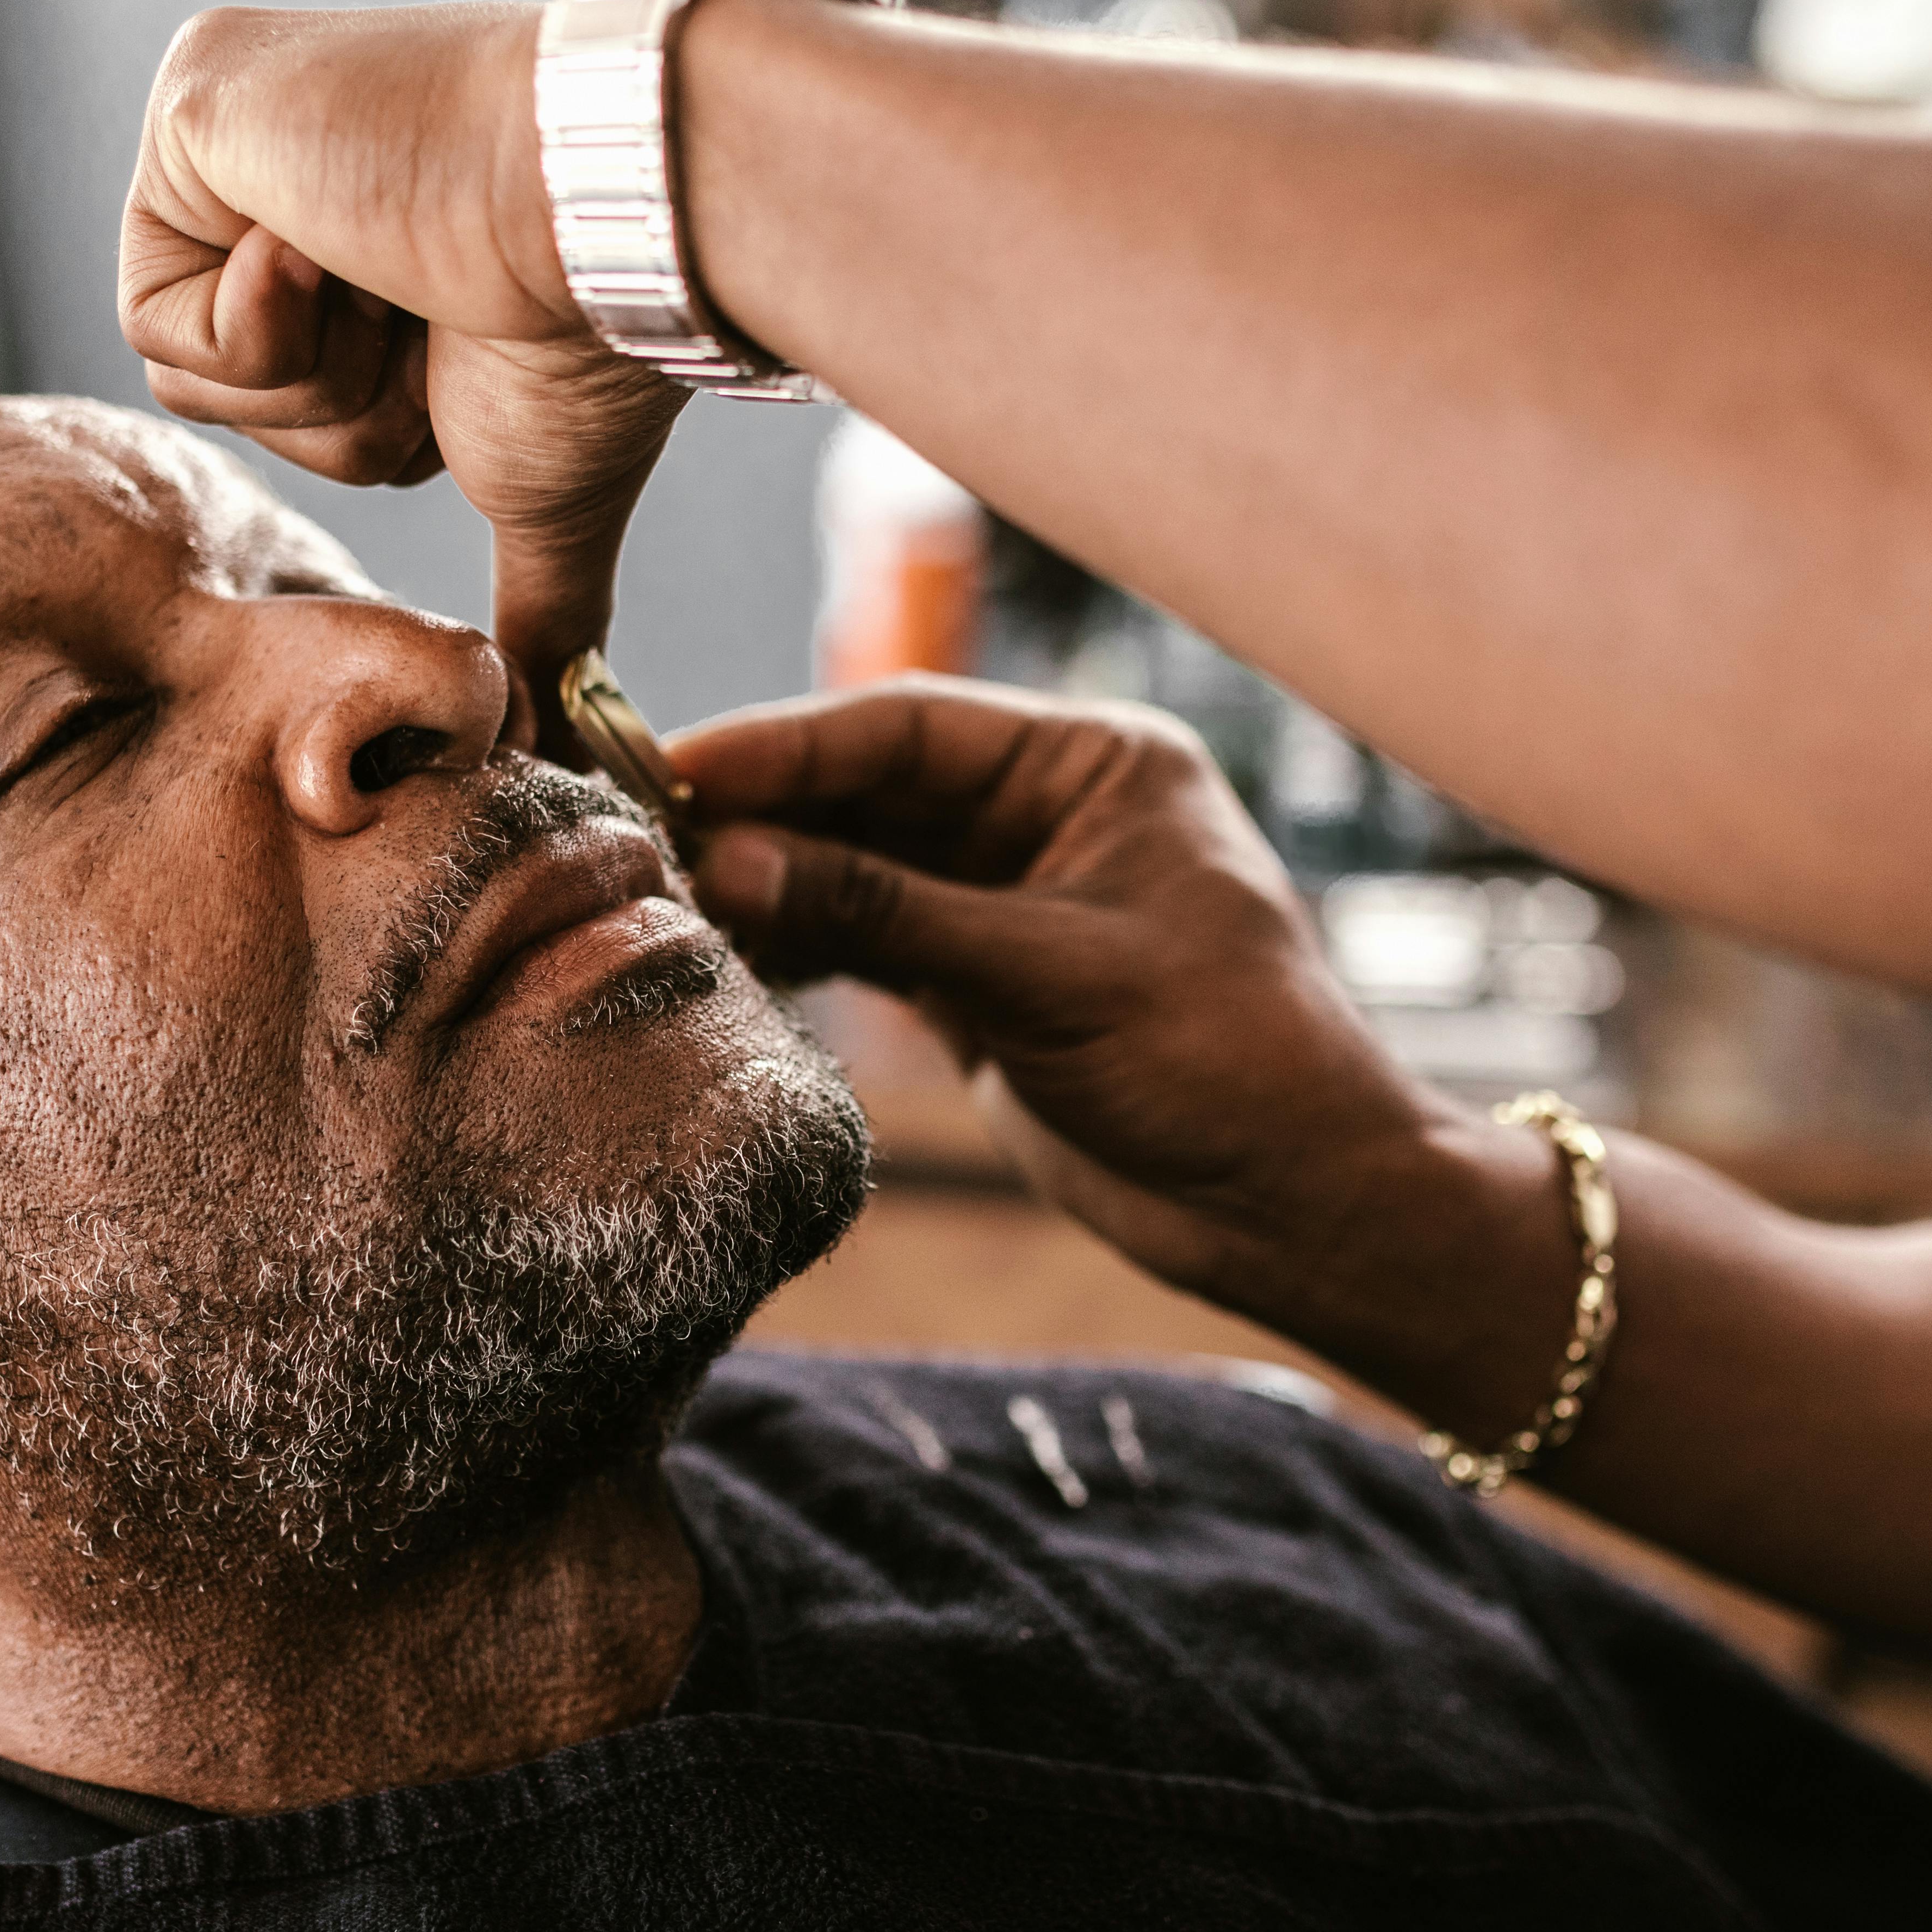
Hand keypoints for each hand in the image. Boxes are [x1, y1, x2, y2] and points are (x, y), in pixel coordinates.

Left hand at [116, 2, 684, 692]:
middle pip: (222, 392)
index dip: (373, 430)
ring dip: (315, 379)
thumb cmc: (593, 342)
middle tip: (431, 333)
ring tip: (402, 286)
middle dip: (339, 413)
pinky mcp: (192, 95)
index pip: (280, 396)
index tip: (460, 363)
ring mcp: (231, 117)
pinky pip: (156, 312)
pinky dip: (266, 327)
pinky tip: (349, 246)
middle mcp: (280, 154)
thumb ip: (533, 595)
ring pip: (188, 367)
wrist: (618, 223)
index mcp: (349, 219)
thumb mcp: (537, 488)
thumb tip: (552, 732)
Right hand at [671, 679, 1530, 1343]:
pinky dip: (801, 949)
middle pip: (869, 789)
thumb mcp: (1051, 975)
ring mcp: (1008, 899)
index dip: (785, 746)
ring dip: (769, 885)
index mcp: (1095, 764)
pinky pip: (867, 943)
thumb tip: (731, 858)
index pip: (909, 726)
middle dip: (761, 813)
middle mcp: (1046, 815)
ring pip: (856, 869)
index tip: (675, 767)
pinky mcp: (981, 983)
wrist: (1293, 1205)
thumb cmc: (1225, 1064)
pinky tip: (727, 958)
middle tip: (638, 839)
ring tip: (664, 904)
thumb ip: (888, 913)